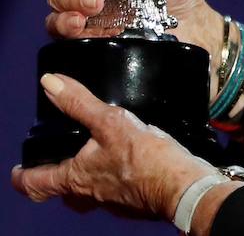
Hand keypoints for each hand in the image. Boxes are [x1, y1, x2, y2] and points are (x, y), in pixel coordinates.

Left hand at [11, 73, 221, 223]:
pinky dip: (114, 177)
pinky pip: (115, 190)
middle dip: (56, 177)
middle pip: (61, 191)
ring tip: (95, 155)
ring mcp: (113, 201)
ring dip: (86, 176)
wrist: (183, 186)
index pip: (35, 184)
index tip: (18, 170)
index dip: (23, 176)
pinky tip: (129, 161)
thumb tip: (52, 84)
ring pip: (88, 192)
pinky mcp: (135, 200)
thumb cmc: (148, 160)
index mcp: (76, 178)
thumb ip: (80, 103)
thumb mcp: (111, 122)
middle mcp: (89, 195)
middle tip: (57, 160)